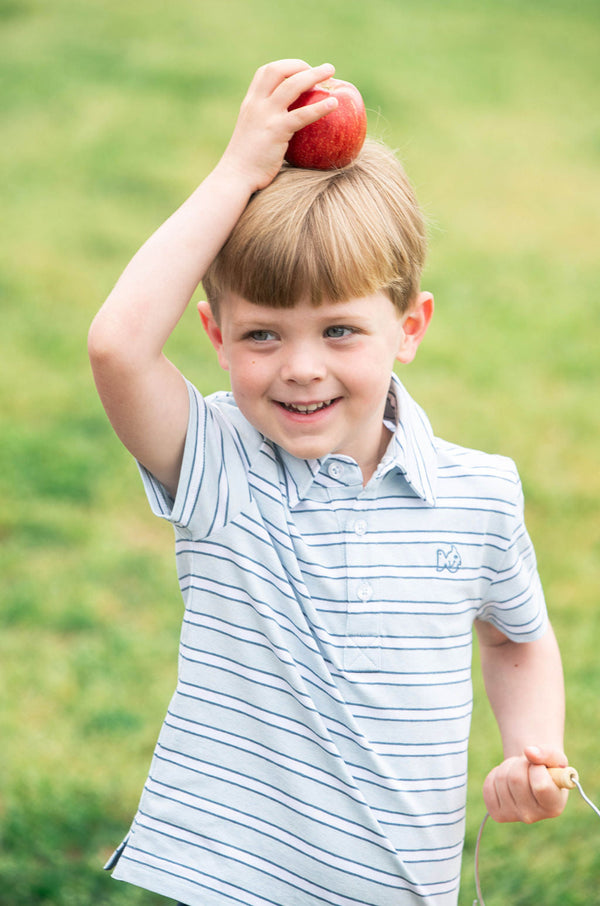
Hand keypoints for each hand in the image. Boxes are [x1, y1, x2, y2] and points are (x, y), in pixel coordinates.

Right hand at [218, 59, 338, 192]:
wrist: (235, 176)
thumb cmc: (247, 163)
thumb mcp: (252, 134)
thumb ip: (265, 124)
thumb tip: (288, 127)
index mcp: (250, 102)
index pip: (267, 71)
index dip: (287, 67)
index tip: (302, 72)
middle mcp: (256, 103)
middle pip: (279, 70)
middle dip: (301, 65)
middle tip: (322, 71)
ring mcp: (266, 115)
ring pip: (292, 85)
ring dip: (314, 75)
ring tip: (331, 72)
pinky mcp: (276, 130)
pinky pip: (302, 114)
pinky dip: (319, 107)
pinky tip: (334, 104)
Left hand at [483, 745, 568, 823]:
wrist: (530, 778)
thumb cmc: (547, 768)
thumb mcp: (555, 759)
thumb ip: (547, 753)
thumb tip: (529, 751)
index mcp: (553, 806)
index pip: (540, 785)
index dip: (538, 768)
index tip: (540, 766)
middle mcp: (533, 816)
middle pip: (516, 779)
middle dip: (520, 763)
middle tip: (527, 765)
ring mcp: (513, 816)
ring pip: (501, 779)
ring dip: (508, 766)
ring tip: (518, 770)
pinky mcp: (497, 814)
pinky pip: (488, 785)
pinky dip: (495, 774)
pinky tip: (506, 780)